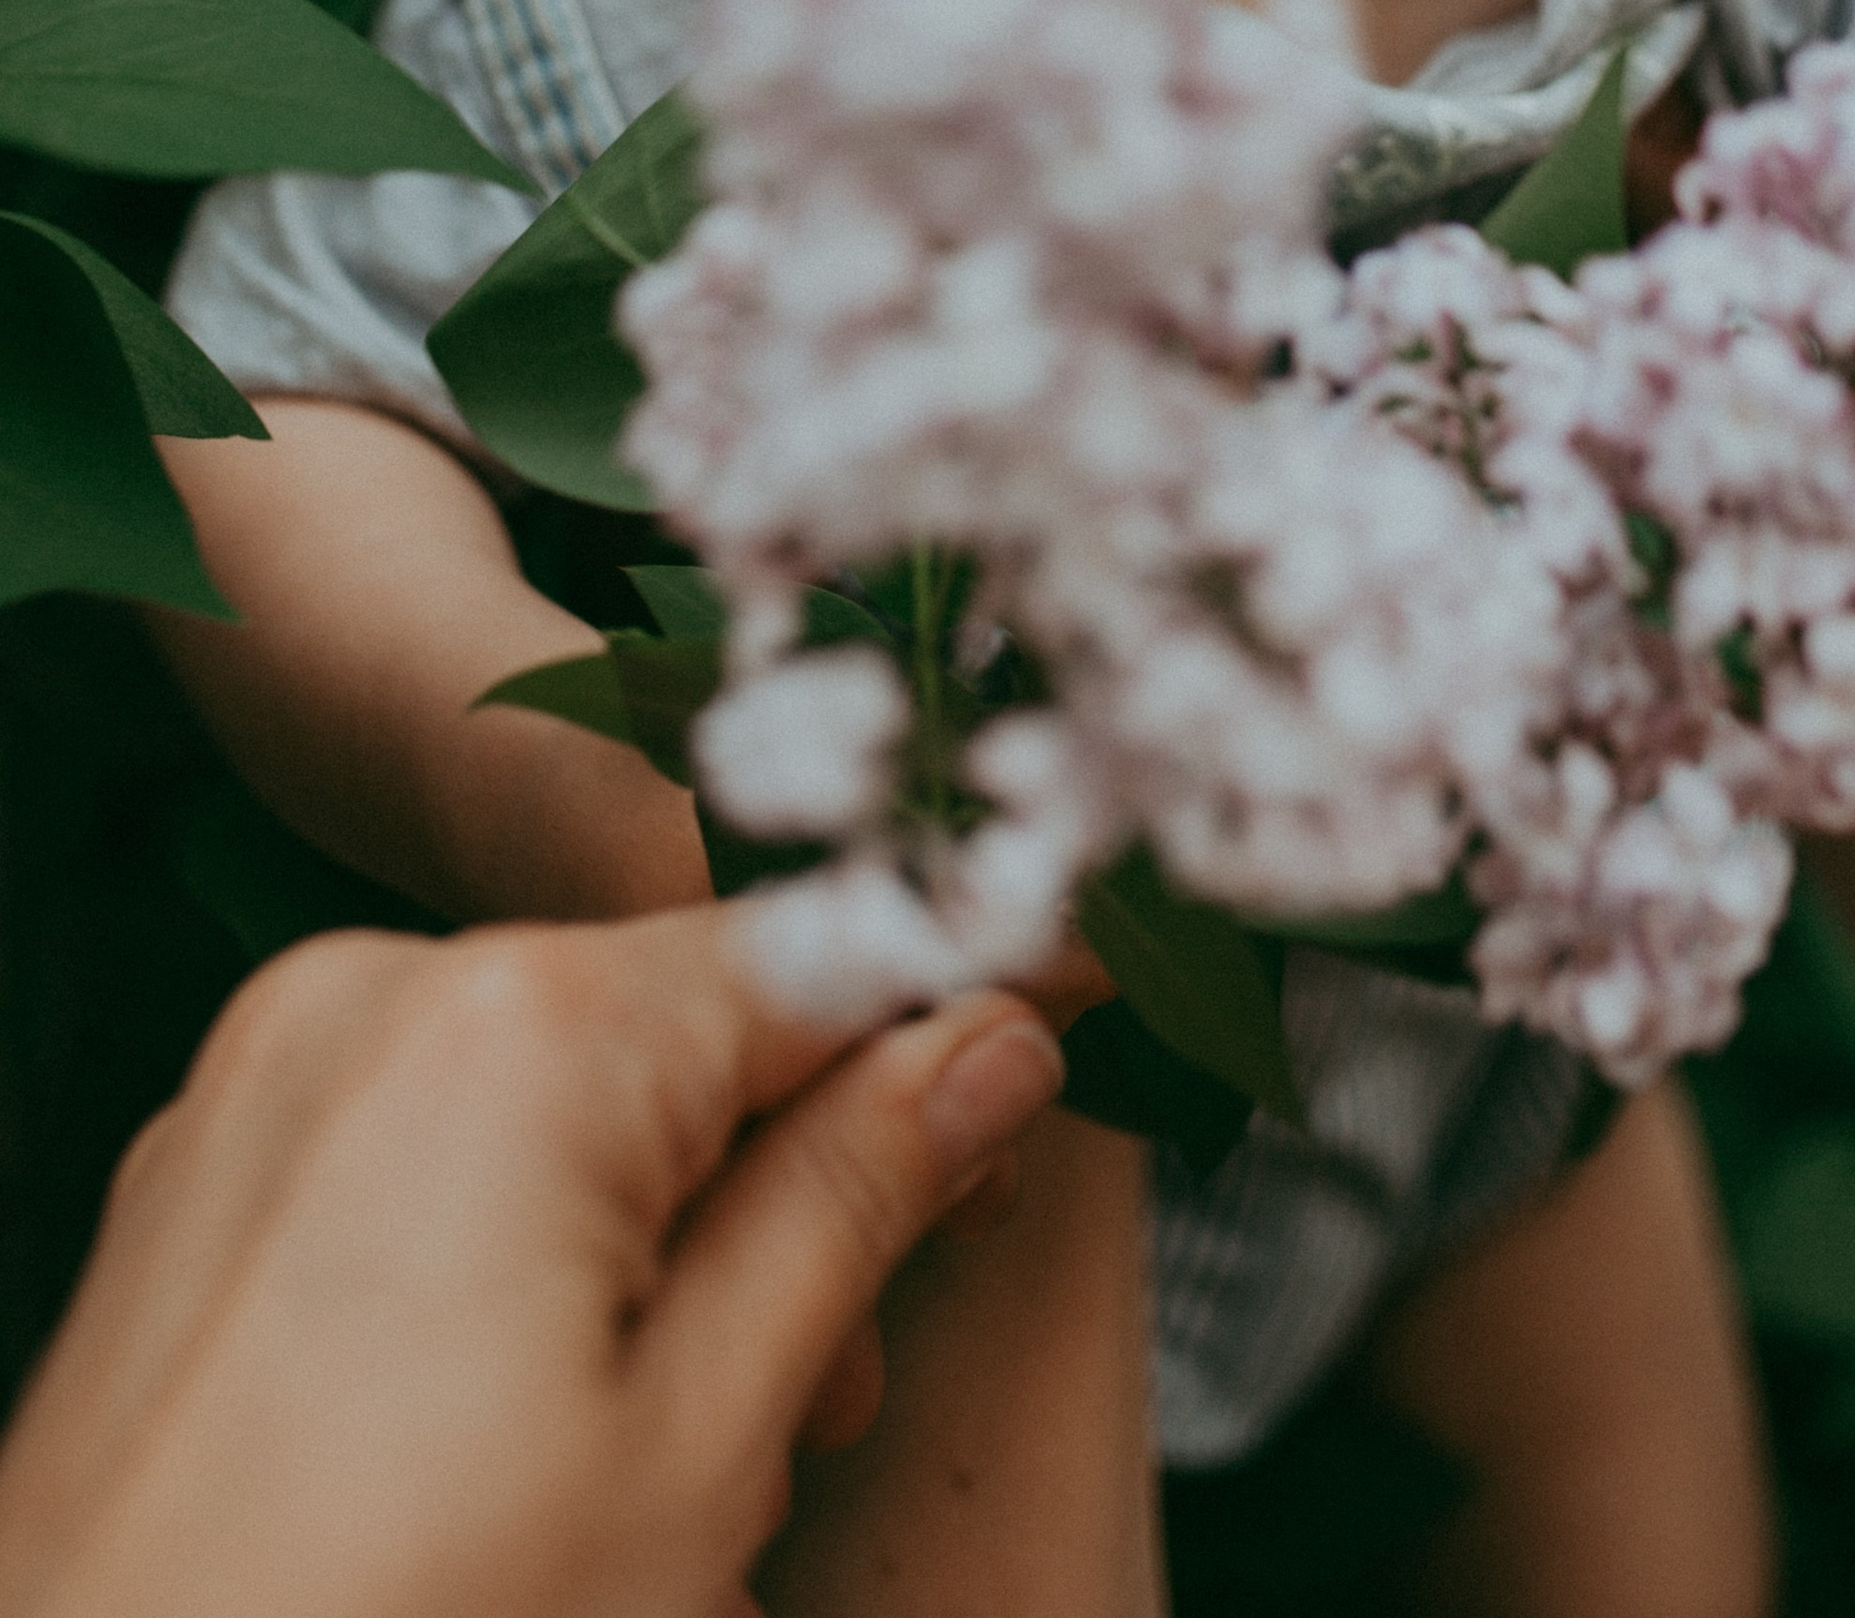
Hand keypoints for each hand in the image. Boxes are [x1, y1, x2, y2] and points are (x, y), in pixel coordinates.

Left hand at [0, 906, 1066, 1617]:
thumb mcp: (698, 1451)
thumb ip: (852, 1206)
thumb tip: (987, 1047)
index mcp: (513, 1031)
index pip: (820, 950)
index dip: (971, 989)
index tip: (1092, 987)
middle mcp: (369, 1005)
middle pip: (681, 1028)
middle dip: (789, 1178)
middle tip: (841, 1384)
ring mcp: (261, 1093)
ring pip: (554, 1097)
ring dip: (659, 1236)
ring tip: (672, 1467)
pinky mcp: (198, 1193)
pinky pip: (421, 1153)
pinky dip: (517, 1255)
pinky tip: (529, 1435)